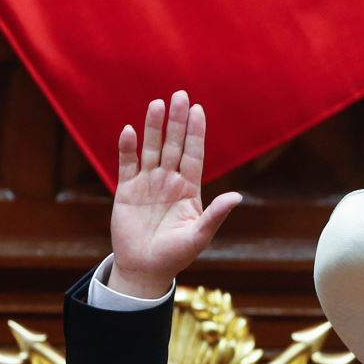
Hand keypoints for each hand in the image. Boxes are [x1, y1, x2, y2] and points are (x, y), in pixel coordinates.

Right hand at [106, 90, 241, 297]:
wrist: (145, 269)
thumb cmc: (175, 255)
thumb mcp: (198, 236)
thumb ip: (215, 215)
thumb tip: (237, 196)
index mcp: (188, 189)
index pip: (193, 154)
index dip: (195, 133)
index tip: (198, 110)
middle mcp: (169, 181)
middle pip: (173, 145)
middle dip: (177, 121)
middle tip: (180, 94)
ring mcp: (147, 183)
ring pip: (151, 149)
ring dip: (153, 127)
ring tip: (157, 104)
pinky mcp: (126, 190)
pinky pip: (127, 164)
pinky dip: (127, 148)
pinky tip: (129, 131)